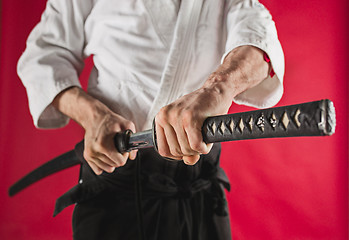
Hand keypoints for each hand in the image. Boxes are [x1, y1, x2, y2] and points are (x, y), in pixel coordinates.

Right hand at [52, 87, 136, 174]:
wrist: (94, 118)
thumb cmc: (110, 121)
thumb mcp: (126, 125)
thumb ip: (133, 140)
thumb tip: (132, 156)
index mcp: (104, 145)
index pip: (120, 162)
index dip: (125, 156)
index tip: (123, 150)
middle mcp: (95, 151)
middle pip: (114, 166)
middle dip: (119, 158)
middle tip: (118, 148)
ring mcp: (90, 154)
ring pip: (107, 169)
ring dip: (112, 161)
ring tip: (111, 150)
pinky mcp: (87, 156)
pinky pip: (99, 170)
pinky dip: (104, 164)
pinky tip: (105, 155)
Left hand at [155, 46, 269, 164]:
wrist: (216, 90)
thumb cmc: (202, 109)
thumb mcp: (188, 127)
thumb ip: (185, 146)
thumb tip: (188, 161)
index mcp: (161, 118)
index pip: (163, 150)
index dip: (177, 155)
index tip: (187, 150)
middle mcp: (165, 116)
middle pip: (175, 151)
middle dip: (190, 152)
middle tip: (199, 142)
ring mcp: (177, 116)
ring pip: (186, 149)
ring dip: (198, 149)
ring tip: (204, 137)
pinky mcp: (191, 117)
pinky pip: (196, 145)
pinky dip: (204, 147)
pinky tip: (207, 140)